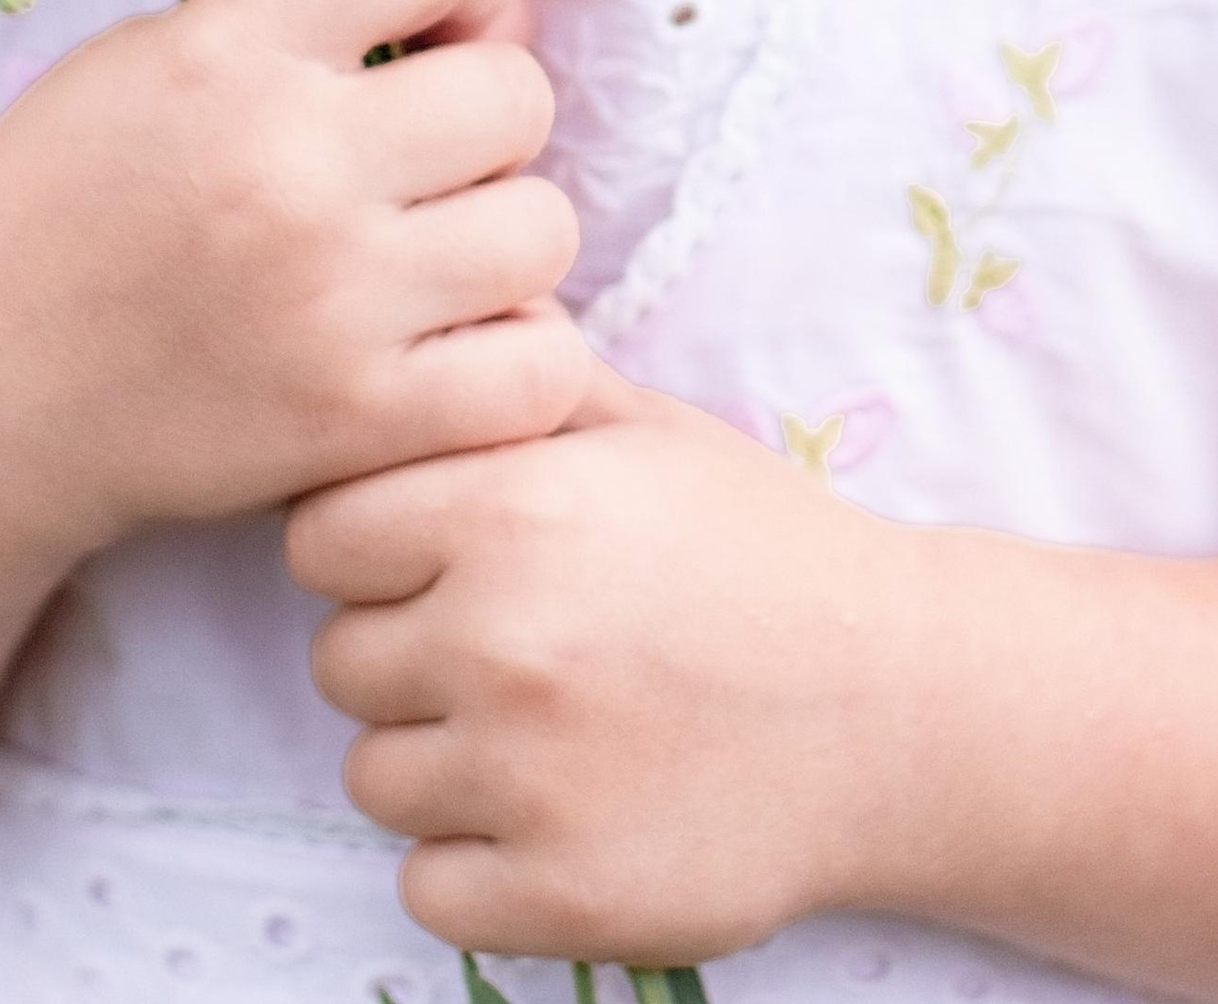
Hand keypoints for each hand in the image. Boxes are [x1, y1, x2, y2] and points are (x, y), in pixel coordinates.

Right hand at [0, 0, 589, 575]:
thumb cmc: (63, 208)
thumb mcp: (148, 57)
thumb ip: (300, 17)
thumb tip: (485, 13)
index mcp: (229, 46)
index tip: (447, 24)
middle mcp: (289, 163)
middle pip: (517, 96)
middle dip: (489, 117)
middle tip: (431, 159)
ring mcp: (329, 302)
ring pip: (545, 229)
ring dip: (504, 239)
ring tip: (436, 257)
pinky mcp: (353, 424)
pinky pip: (537, 368)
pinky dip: (514, 360)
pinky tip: (449, 352)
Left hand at [288, 356, 908, 961]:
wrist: (897, 708)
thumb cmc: (762, 552)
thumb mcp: (648, 432)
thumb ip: (523, 380)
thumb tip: (432, 322)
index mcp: (507, 513)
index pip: (320, 535)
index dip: (375, 544)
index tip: (439, 557)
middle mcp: (497, 643)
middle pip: (339, 658)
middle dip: (406, 649)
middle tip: (510, 645)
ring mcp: (522, 781)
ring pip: (373, 776)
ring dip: (436, 759)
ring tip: (543, 728)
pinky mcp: (554, 896)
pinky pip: (425, 887)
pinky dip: (475, 863)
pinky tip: (556, 813)